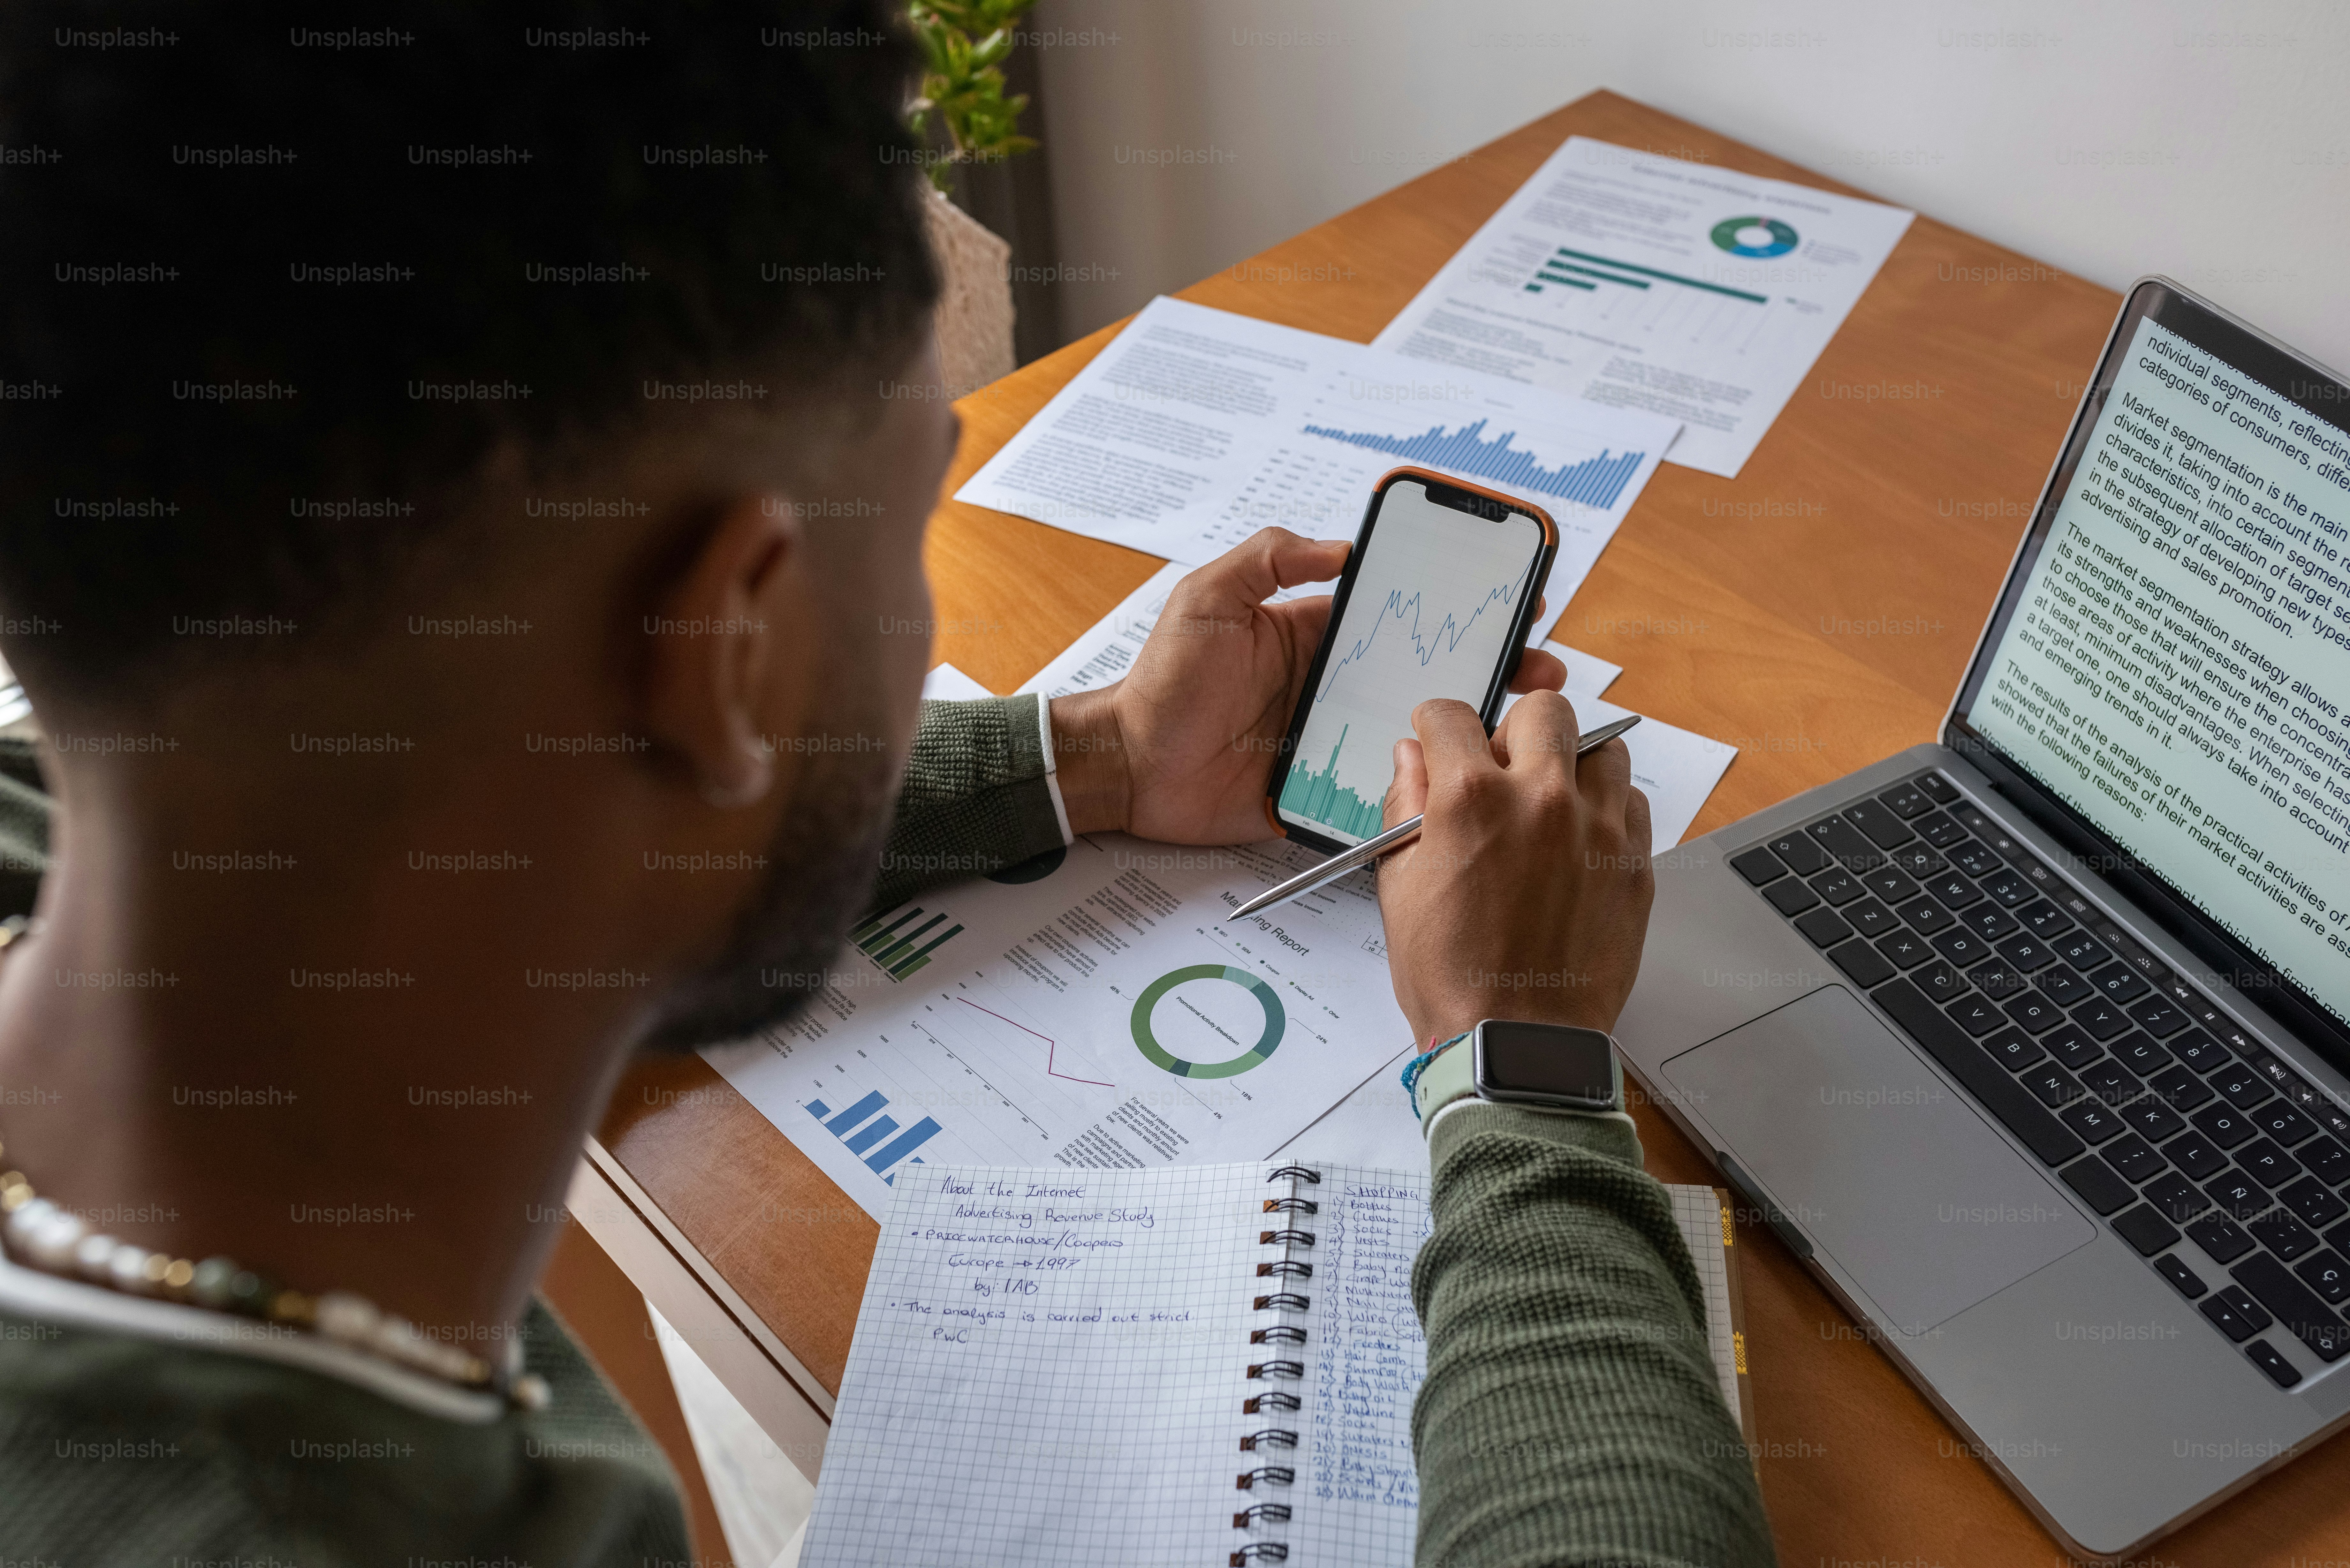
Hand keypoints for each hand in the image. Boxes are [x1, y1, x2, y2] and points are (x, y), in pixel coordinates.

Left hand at [1048, 528, 1566, 843]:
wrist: (1131, 765)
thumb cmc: (1163, 681)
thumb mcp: (1207, 598)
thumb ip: (1267, 560)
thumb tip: (1340, 546)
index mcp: (1319, 637)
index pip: (1401, 616)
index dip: (1454, 607)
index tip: (1506, 598)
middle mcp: (1337, 687)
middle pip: (1427, 675)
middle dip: (1489, 669)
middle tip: (1541, 669)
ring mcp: (1336, 741)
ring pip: (1419, 733)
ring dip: (1472, 729)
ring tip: (1525, 725)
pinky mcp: (1325, 792)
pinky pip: (1384, 789)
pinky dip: (1426, 788)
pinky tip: (1471, 784)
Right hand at [1375, 692, 1653, 1044]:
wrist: (1517, 1043)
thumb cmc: (1452, 977)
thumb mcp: (1399, 886)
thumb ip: (1405, 806)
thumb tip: (1413, 757)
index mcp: (1471, 799)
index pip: (1451, 715)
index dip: (1435, 723)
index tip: (1439, 736)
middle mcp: (1541, 800)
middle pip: (1544, 709)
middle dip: (1515, 728)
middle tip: (1502, 765)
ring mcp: (1598, 830)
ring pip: (1603, 749)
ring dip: (1572, 764)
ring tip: (1550, 803)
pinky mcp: (1636, 865)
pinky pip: (1633, 804)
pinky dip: (1607, 810)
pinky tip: (1580, 842)